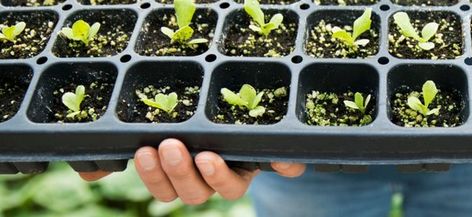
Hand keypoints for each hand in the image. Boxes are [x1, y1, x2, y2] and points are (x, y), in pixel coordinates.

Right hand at [79, 138, 305, 204]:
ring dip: (215, 174)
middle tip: (169, 146)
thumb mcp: (158, 132)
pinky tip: (279, 158)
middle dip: (178, 173)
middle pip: (196, 194)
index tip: (143, 152)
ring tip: (204, 153)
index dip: (156, 179)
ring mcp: (245, 172)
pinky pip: (287, 168)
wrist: (244, 113)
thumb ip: (128, 149)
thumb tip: (89, 169)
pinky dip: (285, 165)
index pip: (169, 191)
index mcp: (187, 177)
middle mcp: (215, 180)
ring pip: (230, 190)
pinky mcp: (275, 160)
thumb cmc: (195, 127)